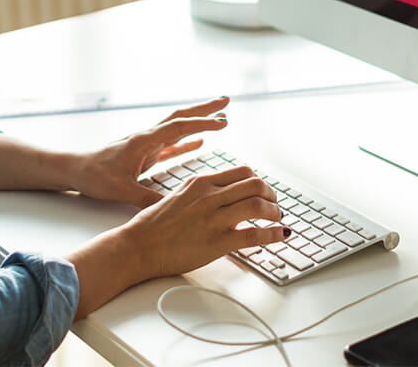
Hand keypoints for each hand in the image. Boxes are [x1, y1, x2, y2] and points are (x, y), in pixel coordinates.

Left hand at [73, 97, 232, 207]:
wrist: (74, 170)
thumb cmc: (94, 176)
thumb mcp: (120, 190)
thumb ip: (145, 198)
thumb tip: (171, 206)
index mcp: (143, 141)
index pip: (178, 127)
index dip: (202, 123)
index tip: (223, 121)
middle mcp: (147, 138)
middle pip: (181, 117)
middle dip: (204, 109)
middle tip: (226, 101)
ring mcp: (146, 144)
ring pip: (178, 128)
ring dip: (198, 122)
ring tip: (220, 118)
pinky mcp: (144, 154)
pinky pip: (171, 145)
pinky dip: (187, 142)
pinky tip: (200, 144)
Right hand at [124, 165, 286, 278]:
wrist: (138, 245)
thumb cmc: (153, 224)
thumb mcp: (178, 196)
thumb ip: (201, 193)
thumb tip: (222, 195)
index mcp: (201, 182)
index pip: (242, 172)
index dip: (259, 181)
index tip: (263, 191)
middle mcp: (210, 196)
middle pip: (256, 184)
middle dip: (271, 195)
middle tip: (275, 205)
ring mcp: (214, 218)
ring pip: (258, 205)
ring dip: (275, 212)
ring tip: (277, 219)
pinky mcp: (218, 241)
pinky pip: (254, 235)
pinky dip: (272, 234)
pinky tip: (279, 235)